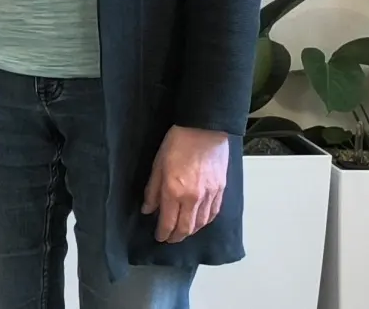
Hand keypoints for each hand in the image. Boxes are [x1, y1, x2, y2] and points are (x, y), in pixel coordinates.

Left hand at [142, 125, 229, 242]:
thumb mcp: (157, 166)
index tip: (159, 237)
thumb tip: (147, 209)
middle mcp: (193, 198)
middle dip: (176, 237)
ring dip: (191, 231)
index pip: (168, 222)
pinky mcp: (221, 190)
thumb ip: (152, 191)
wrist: (204, 129)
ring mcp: (209, 195)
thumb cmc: (177, 143)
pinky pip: (213, 213)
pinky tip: (200, 222)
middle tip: (170, 239)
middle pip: (186, 228)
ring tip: (183, 232)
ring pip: (201, 224)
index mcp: (174, 192)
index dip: (163, 233)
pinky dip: (205, 221)